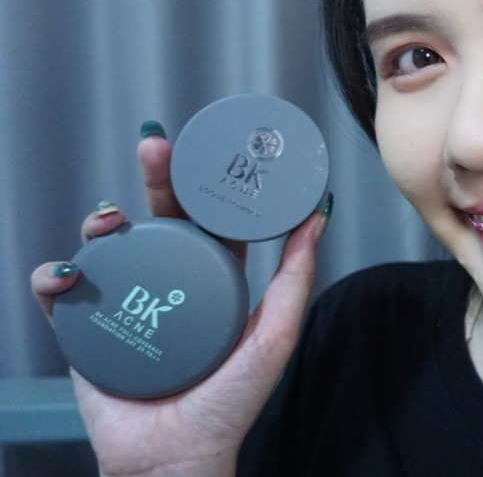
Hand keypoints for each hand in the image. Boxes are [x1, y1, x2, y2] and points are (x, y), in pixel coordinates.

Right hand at [30, 128, 330, 476]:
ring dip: (102, 219)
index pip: (209, 218)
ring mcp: (125, 302)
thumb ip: (296, 276)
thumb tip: (320, 213)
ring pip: (107, 244)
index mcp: (214, 279)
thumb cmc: (230, 405)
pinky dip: (55, 275)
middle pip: (158, 216)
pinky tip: (67, 272)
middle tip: (155, 144)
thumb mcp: (275, 335)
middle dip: (154, 176)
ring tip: (110, 220)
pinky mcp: (85, 329)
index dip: (205, 181)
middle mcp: (168, 283)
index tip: (208, 145)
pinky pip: (61, 293)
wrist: (174, 458)